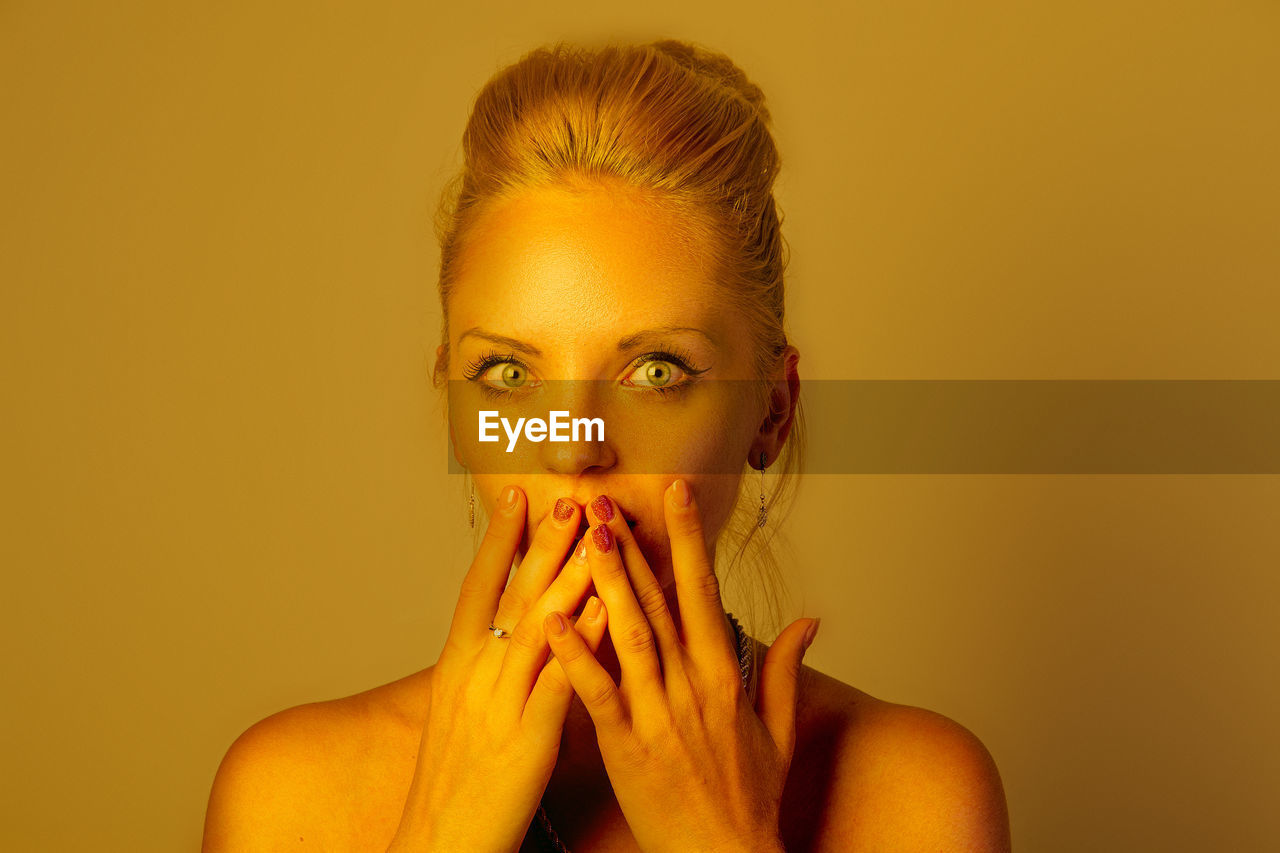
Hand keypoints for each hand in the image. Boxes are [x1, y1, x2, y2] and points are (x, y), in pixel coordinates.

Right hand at [388, 488, 609, 852]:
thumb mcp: (459, 716)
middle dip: (542, 543)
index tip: (517, 495)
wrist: (435, 847)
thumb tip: (506, 634)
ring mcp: (499, 706)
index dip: (499, 540)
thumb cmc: (453, 787)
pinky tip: (609, 612)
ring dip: (569, 576)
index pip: (478, 588)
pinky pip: (559, 683)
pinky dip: (583, 643)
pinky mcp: (526, 741)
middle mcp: (475, 678)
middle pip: (512, 596)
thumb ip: (483, 672)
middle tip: (569, 496)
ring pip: (538, 629)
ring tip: (596, 533)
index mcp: (457, 670)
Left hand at [542, 480, 818, 852]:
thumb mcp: (780, 732)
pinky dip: (575, 655)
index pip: (703, 591)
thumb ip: (785, 670)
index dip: (688, 539)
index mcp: (725, 676)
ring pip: (630, 634)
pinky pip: (597, 692)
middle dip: (632, 546)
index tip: (675, 494)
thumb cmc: (750, 800)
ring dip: (607, 581)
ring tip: (587, 535)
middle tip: (606, 499)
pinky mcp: (626, 746)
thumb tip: (809, 621)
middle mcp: (692, 685)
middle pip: (659, 601)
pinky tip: (553, 620)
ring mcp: (659, 714)